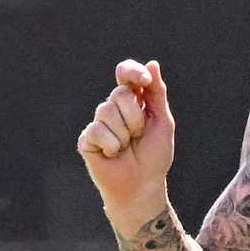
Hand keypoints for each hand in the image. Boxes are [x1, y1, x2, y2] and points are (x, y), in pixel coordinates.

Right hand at [77, 60, 175, 204]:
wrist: (143, 186)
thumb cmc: (155, 156)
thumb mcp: (162, 122)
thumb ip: (156, 94)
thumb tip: (152, 64)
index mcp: (133, 101)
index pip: (126, 74)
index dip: (132, 72)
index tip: (144, 80)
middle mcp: (113, 108)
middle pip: (119, 94)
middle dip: (136, 117)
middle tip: (139, 135)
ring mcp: (99, 123)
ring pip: (107, 111)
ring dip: (125, 134)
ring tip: (127, 147)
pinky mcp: (87, 139)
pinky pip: (98, 130)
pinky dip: (112, 145)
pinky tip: (113, 154)